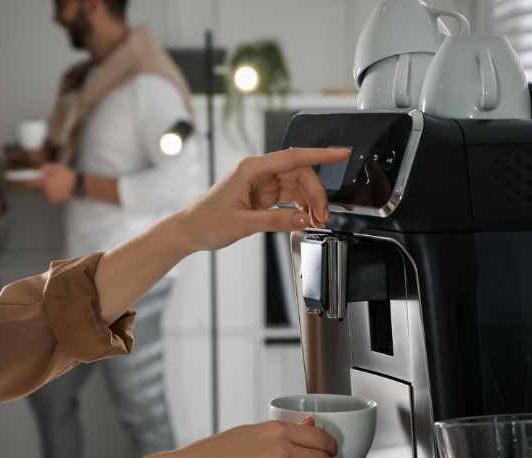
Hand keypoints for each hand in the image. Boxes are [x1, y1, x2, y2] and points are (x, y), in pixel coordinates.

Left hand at [30, 163, 75, 203]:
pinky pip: (46, 196)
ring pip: (41, 192)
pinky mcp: (53, 201)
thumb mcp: (56, 167)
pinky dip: (48, 192)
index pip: (30, 183)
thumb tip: (37, 170)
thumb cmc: (67, 175)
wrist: (77, 186)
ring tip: (53, 183)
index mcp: (45, 183)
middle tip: (45, 179)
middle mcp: (46, 192)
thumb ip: (44, 168)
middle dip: (38, 184)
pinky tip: (56, 188)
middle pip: (35, 188)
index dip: (27, 180)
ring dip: (43, 188)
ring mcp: (49, 197)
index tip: (25, 178)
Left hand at [177, 147, 349, 252]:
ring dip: (310, 202)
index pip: (293, 157)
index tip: (340, 153)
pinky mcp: (263, 195)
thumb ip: (275, 221)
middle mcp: (258, 172)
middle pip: (299, 173)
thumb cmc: (207, 222)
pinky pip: (289, 196)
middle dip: (315, 193)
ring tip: (316, 221)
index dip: (320, 154)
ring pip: (297, 185)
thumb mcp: (242, 224)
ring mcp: (262, 183)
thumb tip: (303, 219)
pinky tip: (305, 219)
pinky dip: (300, 207)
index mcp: (251, 169)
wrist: (190, 231)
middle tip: (322, 216)